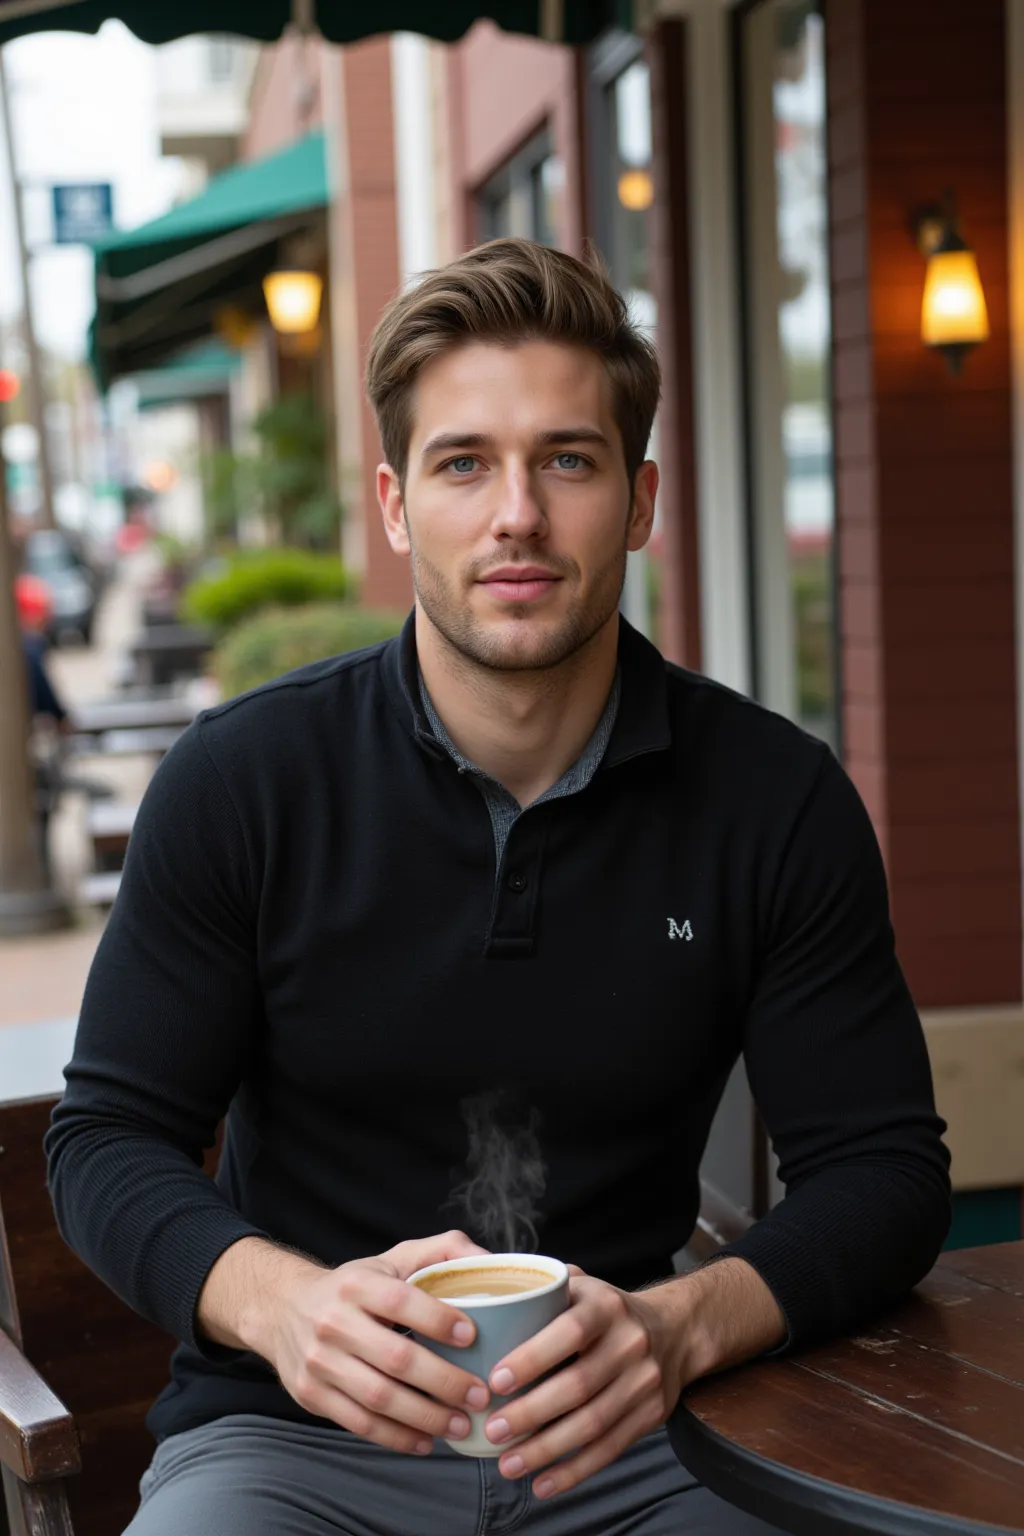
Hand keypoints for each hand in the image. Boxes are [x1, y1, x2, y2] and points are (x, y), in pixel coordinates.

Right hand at [261, 1231, 492, 1455]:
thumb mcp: (391, 1259)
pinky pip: (359, 1423)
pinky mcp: (311, 1395)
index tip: (472, 1336)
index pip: (400, 1301)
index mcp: (357, 1284)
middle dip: (444, 1381)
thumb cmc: (354, 1287)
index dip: (437, 1319)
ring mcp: (319, 1362)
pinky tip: (425, 1441)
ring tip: (461, 1425)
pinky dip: (396, 1437)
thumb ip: (441, 1252)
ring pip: (379, 1397)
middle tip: (479, 1395)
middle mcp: (334, 1322)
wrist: (281, 1309)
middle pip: (395, 1358)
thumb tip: (489, 1262)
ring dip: (426, 1417)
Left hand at [480, 1266, 688, 1498]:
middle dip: (530, 1414)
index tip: (495, 1381)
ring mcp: (644, 1381)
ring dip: (546, 1450)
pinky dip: (574, 1471)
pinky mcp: (651, 1415)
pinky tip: (542, 1484)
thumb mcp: (580, 1286)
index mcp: (606, 1305)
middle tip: (493, 1430)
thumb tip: (481, 1302)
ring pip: (592, 1424)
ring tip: (508, 1464)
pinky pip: (610, 1449)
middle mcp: (630, 1342)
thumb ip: (539, 1291)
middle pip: (578, 1386)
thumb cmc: (605, 1311)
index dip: (533, 1358)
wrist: (674, 1330)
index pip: (570, 1331)